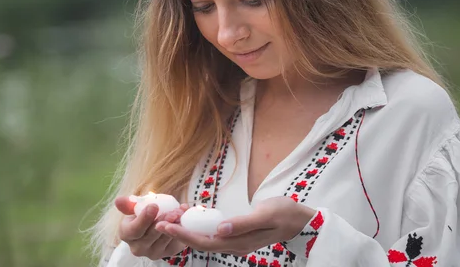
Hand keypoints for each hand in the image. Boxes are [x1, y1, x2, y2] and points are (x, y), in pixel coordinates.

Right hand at [115, 196, 188, 259]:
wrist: (157, 222)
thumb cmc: (143, 213)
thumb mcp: (135, 207)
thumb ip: (128, 204)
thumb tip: (118, 201)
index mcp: (126, 234)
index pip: (133, 230)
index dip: (144, 219)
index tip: (154, 206)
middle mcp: (138, 248)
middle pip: (150, 235)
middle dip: (162, 221)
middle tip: (171, 211)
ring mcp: (153, 252)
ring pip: (165, 238)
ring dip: (174, 224)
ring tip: (179, 212)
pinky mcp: (168, 252)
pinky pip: (175, 241)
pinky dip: (181, 228)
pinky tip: (183, 216)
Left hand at [155, 197, 314, 255]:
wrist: (300, 220)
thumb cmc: (284, 213)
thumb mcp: (266, 214)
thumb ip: (243, 223)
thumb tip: (220, 229)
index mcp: (239, 242)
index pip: (205, 242)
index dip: (183, 235)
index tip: (165, 226)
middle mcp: (235, 245)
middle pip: (201, 243)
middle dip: (179, 234)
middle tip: (159, 223)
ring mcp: (236, 242)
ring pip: (206, 240)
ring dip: (187, 232)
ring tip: (169, 221)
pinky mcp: (237, 236)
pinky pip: (213, 235)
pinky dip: (198, 229)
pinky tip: (190, 220)